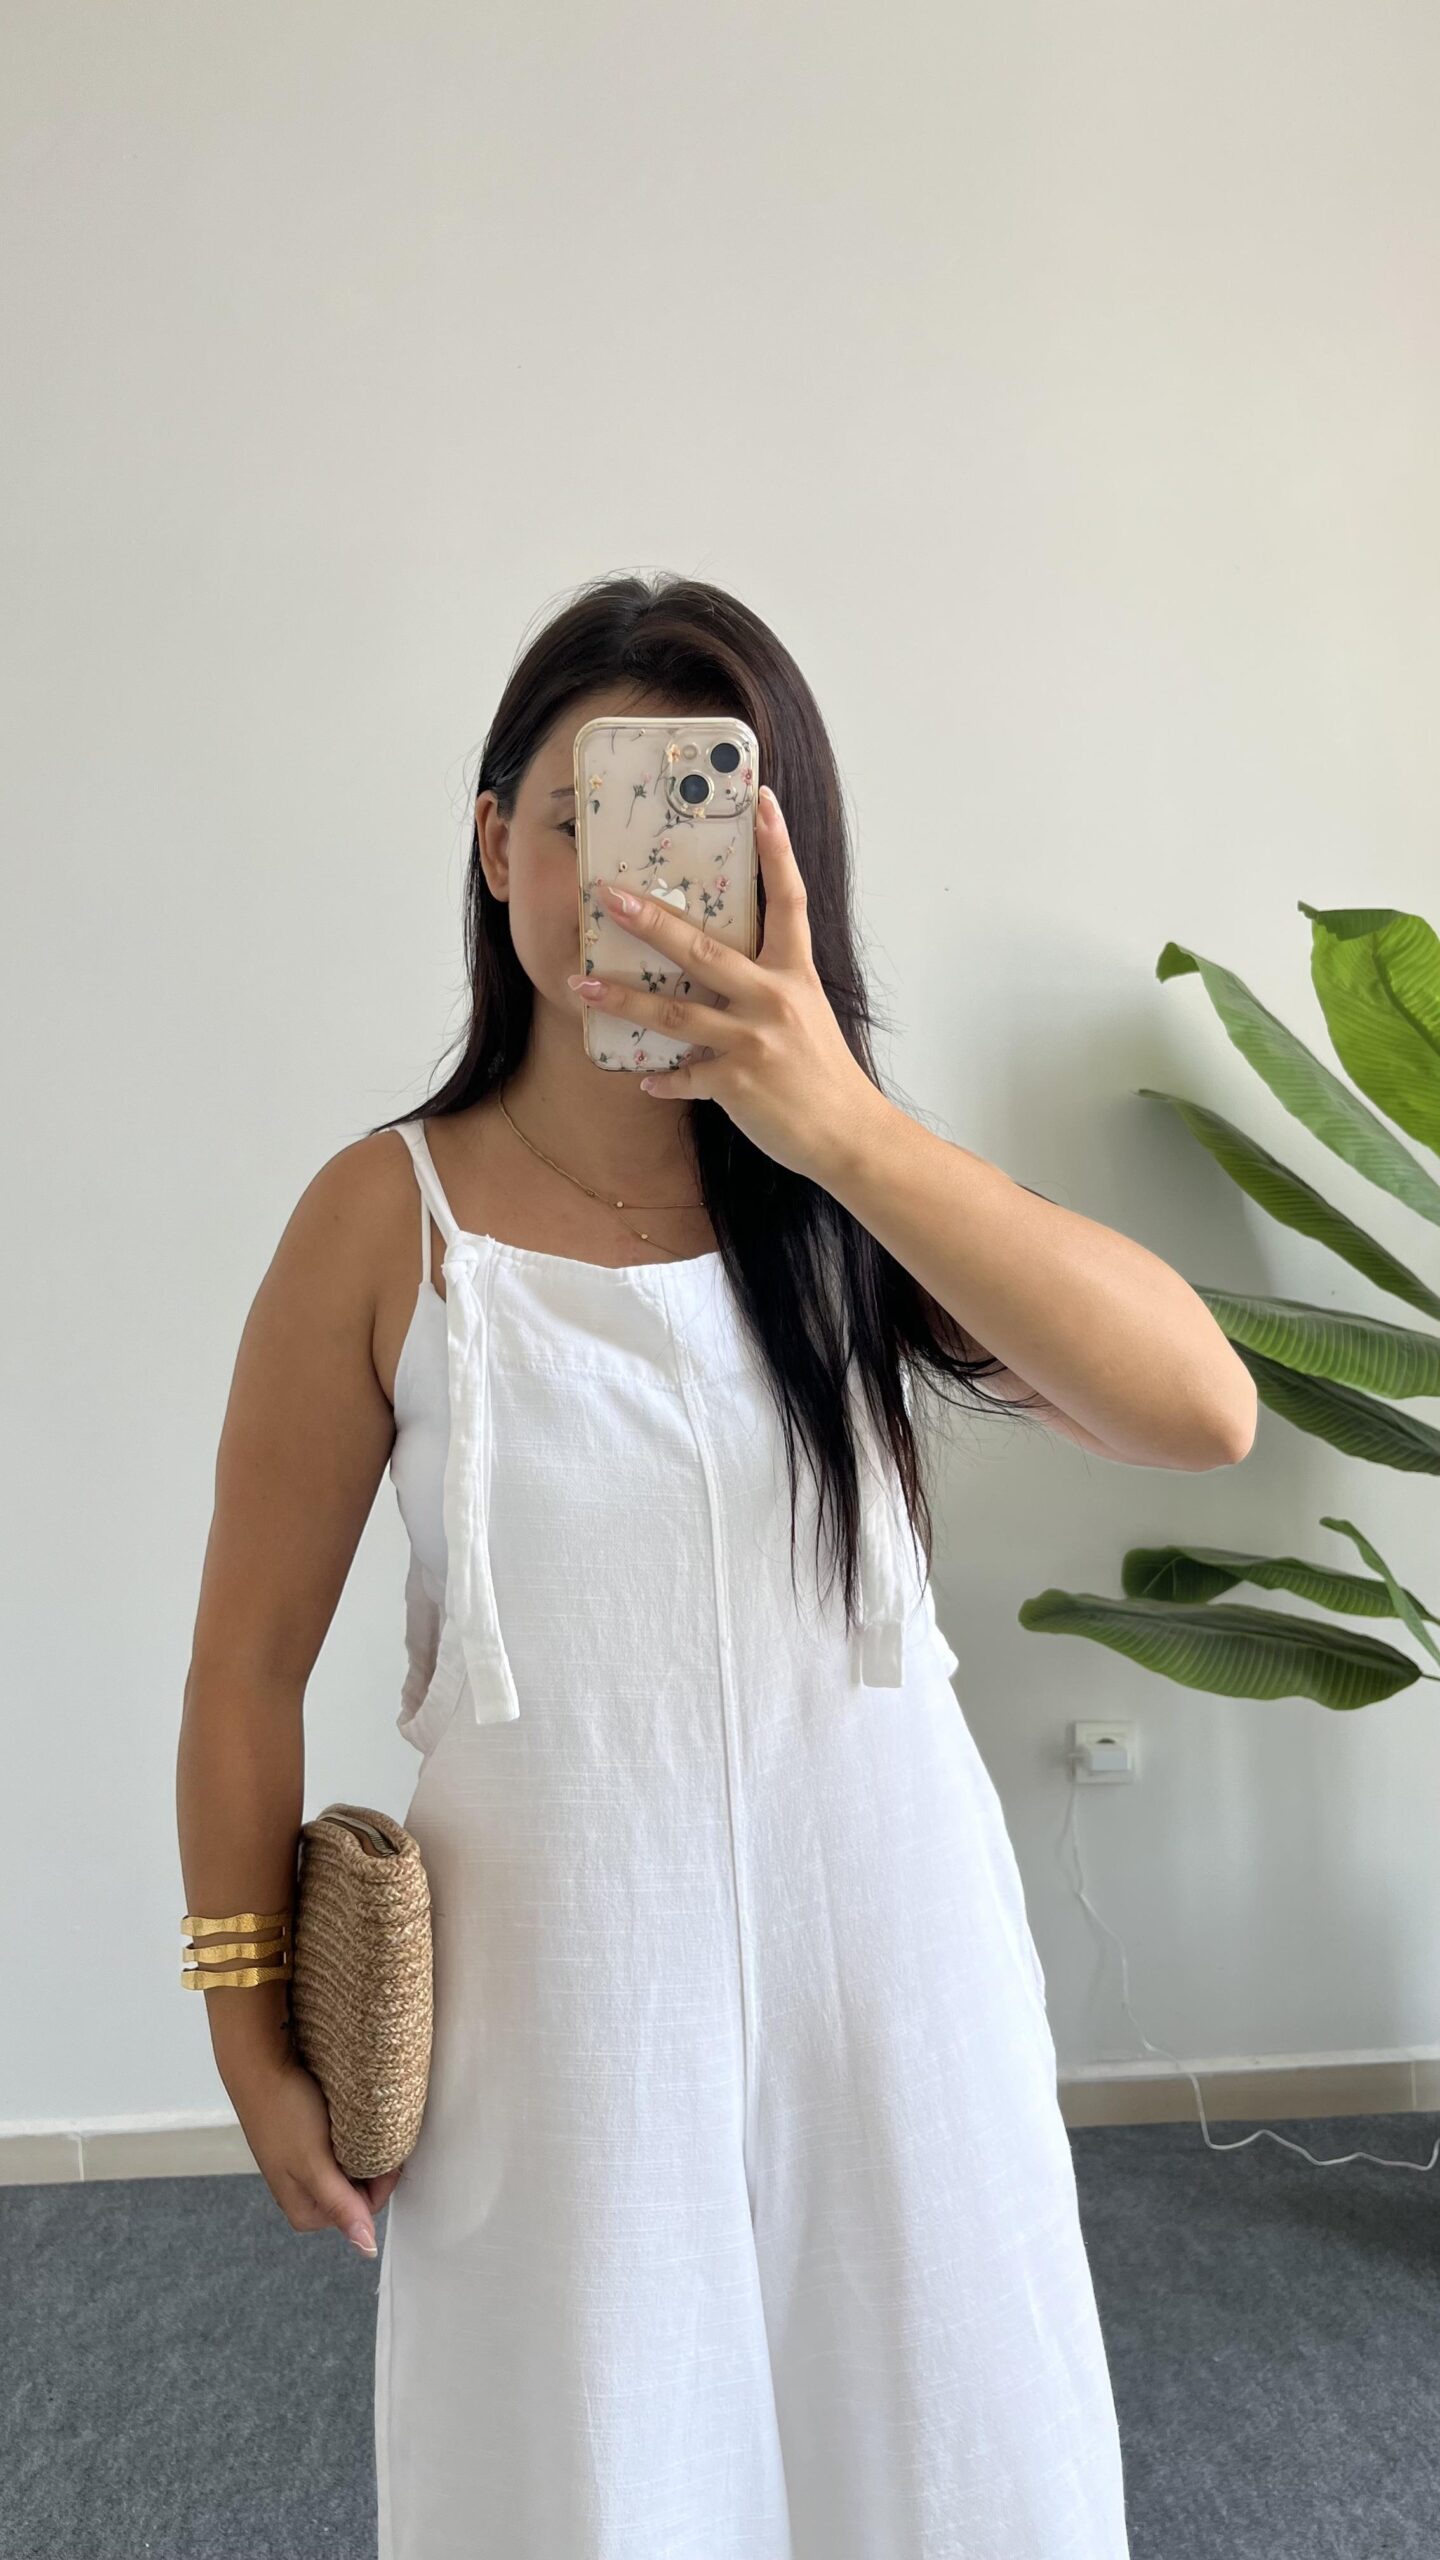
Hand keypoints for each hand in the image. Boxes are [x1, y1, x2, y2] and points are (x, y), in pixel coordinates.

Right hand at [228, 2043, 391, 2255]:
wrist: (260, 2065)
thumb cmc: (282, 2111)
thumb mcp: (315, 2163)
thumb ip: (342, 2205)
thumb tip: (366, 2248)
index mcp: (305, 2211)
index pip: (366, 2209)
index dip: (380, 2180)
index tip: (384, 2152)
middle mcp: (306, 2193)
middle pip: (360, 2189)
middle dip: (371, 2164)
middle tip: (369, 2134)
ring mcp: (306, 2167)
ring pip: (353, 2166)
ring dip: (363, 2148)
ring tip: (355, 2124)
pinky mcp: (308, 2143)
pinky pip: (342, 2147)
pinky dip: (352, 2134)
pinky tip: (346, 2118)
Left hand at [568, 784, 886, 1186]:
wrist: (848, 1134)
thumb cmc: (823, 1071)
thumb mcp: (806, 1011)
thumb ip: (767, 982)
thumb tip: (718, 961)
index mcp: (795, 973)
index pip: (788, 898)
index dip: (777, 848)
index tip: (761, 801)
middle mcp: (774, 999)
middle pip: (704, 950)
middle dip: (652, 922)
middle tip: (609, 897)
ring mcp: (755, 1042)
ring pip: (675, 1013)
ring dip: (621, 999)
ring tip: (578, 983)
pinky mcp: (739, 1084)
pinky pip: (685, 1076)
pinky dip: (662, 1079)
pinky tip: (641, 1080)